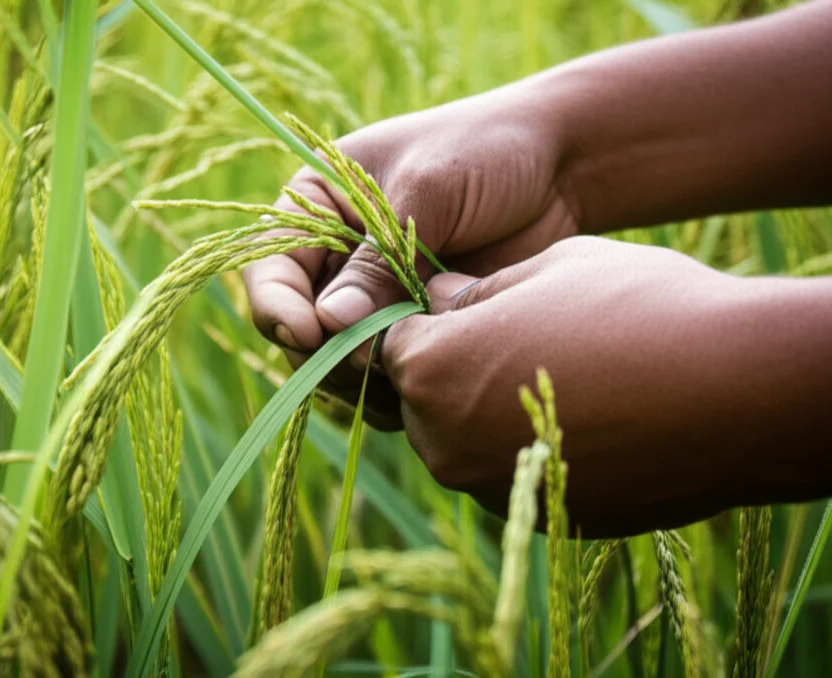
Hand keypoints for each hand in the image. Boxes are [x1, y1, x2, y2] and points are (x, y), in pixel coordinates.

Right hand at [243, 83, 578, 428]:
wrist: (562, 167)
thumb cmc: (486, 152)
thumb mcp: (426, 192)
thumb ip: (378, 260)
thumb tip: (328, 325)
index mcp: (317, 208)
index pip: (269, 269)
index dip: (278, 308)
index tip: (308, 334)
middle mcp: (336, 260)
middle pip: (300, 331)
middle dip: (329, 354)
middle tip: (375, 361)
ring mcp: (376, 302)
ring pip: (342, 366)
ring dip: (368, 381)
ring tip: (416, 367)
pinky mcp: (415, 332)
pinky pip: (390, 379)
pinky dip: (404, 390)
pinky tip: (437, 383)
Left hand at [381, 236, 831, 537]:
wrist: (741, 392)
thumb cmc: (637, 308)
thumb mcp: (549, 267)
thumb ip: (477, 290)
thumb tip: (440, 299)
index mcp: (432, 372)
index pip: (390, 343)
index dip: (425, 318)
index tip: (466, 304)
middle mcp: (446, 445)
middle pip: (425, 400)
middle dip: (455, 368)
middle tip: (520, 335)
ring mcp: (497, 492)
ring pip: (469, 441)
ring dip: (494, 411)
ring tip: (566, 372)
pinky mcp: (549, 521)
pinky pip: (518, 476)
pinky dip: (537, 449)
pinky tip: (597, 415)